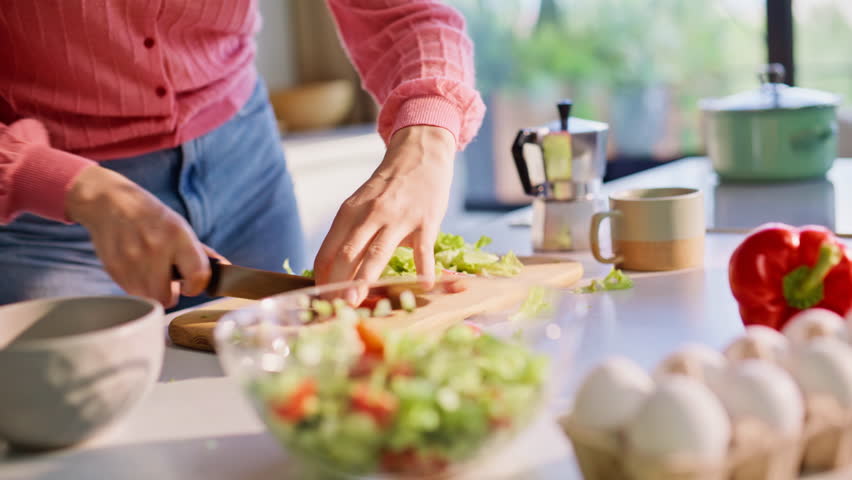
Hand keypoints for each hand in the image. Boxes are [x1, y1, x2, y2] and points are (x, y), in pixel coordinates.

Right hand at [66, 166, 215, 306]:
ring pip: (149, 299)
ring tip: (153, 274)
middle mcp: (155, 249)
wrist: (110, 203)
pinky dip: (138, 287)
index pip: (198, 277)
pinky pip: (132, 293)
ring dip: (154, 292)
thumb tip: (225, 269)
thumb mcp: (180, 227)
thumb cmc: (152, 216)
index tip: (191, 284)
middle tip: (171, 282)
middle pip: (168, 298)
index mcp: (178, 236)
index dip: (196, 287)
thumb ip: (201, 253)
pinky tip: (139, 269)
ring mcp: (131, 261)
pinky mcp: (114, 269)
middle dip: (172, 294)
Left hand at [314, 125, 455, 292]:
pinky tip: (423, 286)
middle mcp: (370, 215)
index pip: (328, 251)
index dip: (322, 277)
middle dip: (338, 283)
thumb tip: (335, 274)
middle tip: (334, 308)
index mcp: (349, 213)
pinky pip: (423, 250)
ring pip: (377, 253)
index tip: (321, 301)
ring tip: (356, 302)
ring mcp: (398, 218)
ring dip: (364, 280)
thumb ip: (350, 235)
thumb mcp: (362, 205)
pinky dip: (423, 270)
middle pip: (348, 254)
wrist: (419, 157)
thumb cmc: (388, 189)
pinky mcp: (425, 221)